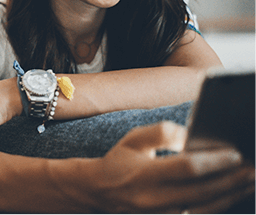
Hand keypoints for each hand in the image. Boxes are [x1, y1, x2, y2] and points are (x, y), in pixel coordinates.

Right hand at [92, 122, 253, 213]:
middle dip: (231, 181)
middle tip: (253, 169)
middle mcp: (155, 198)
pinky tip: (230, 196)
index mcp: (145, 174)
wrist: (100, 190)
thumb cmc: (119, 160)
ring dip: (230, 196)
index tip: (235, 153)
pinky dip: (217, 207)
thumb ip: (161, 132)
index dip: (214, 161)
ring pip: (204, 209)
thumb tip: (190, 136)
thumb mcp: (133, 138)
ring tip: (249, 183)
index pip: (187, 168)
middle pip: (202, 192)